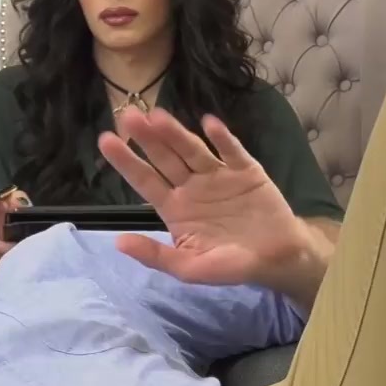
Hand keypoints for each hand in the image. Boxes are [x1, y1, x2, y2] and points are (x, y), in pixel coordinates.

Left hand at [97, 109, 311, 286]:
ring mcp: (219, 175)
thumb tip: (118, 243)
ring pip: (193, 150)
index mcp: (174, 208)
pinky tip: (210, 124)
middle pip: (165, 158)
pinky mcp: (246, 171)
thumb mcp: (189, 268)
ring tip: (159, 117)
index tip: (106, 140)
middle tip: (129, 116)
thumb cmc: (231, 266)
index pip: (145, 180)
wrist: (279, 260)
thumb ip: (155, 256)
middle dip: (147, 138)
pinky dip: (222, 138)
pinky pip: (233, 152)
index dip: (126, 161)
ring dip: (177, 133)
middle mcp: (192, 186)